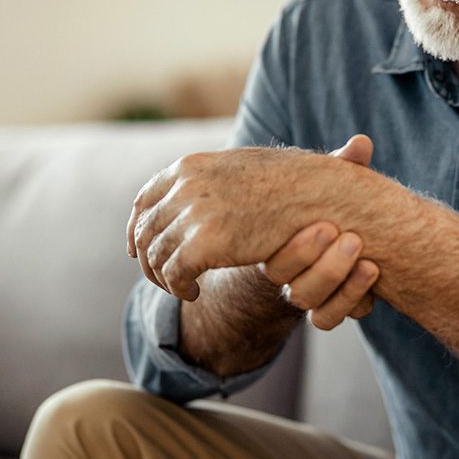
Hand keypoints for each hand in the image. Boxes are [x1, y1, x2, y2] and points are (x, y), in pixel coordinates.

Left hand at [126, 134, 379, 304]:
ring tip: (184, 288)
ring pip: (156, 257)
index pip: (146, 199)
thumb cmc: (297, 181)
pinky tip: (195, 293)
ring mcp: (194, 214)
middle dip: (147, 258)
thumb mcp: (250, 165)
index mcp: (191, 166)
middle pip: (145, 231)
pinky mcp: (205, 244)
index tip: (138, 247)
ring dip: (164, 278)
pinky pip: (174, 274)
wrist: (321, 195)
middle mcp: (186, 186)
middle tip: (162, 277)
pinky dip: (179, 288)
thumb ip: (218, 175)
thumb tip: (196, 182)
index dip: (137, 227)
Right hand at [259, 136, 379, 328]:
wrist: (326, 237)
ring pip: (313, 306)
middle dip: (324, 266)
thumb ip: (339, 167)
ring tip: (370, 264)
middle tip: (351, 240)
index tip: (330, 226)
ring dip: (342, 287)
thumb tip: (362, 143)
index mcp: (275, 241)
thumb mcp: (325, 184)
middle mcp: (284, 272)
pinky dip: (352, 303)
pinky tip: (373, 278)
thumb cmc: (319, 205)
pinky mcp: (326, 307)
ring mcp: (304, 292)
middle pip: (292, 285)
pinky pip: (328, 320)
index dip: (300, 250)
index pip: (274, 258)